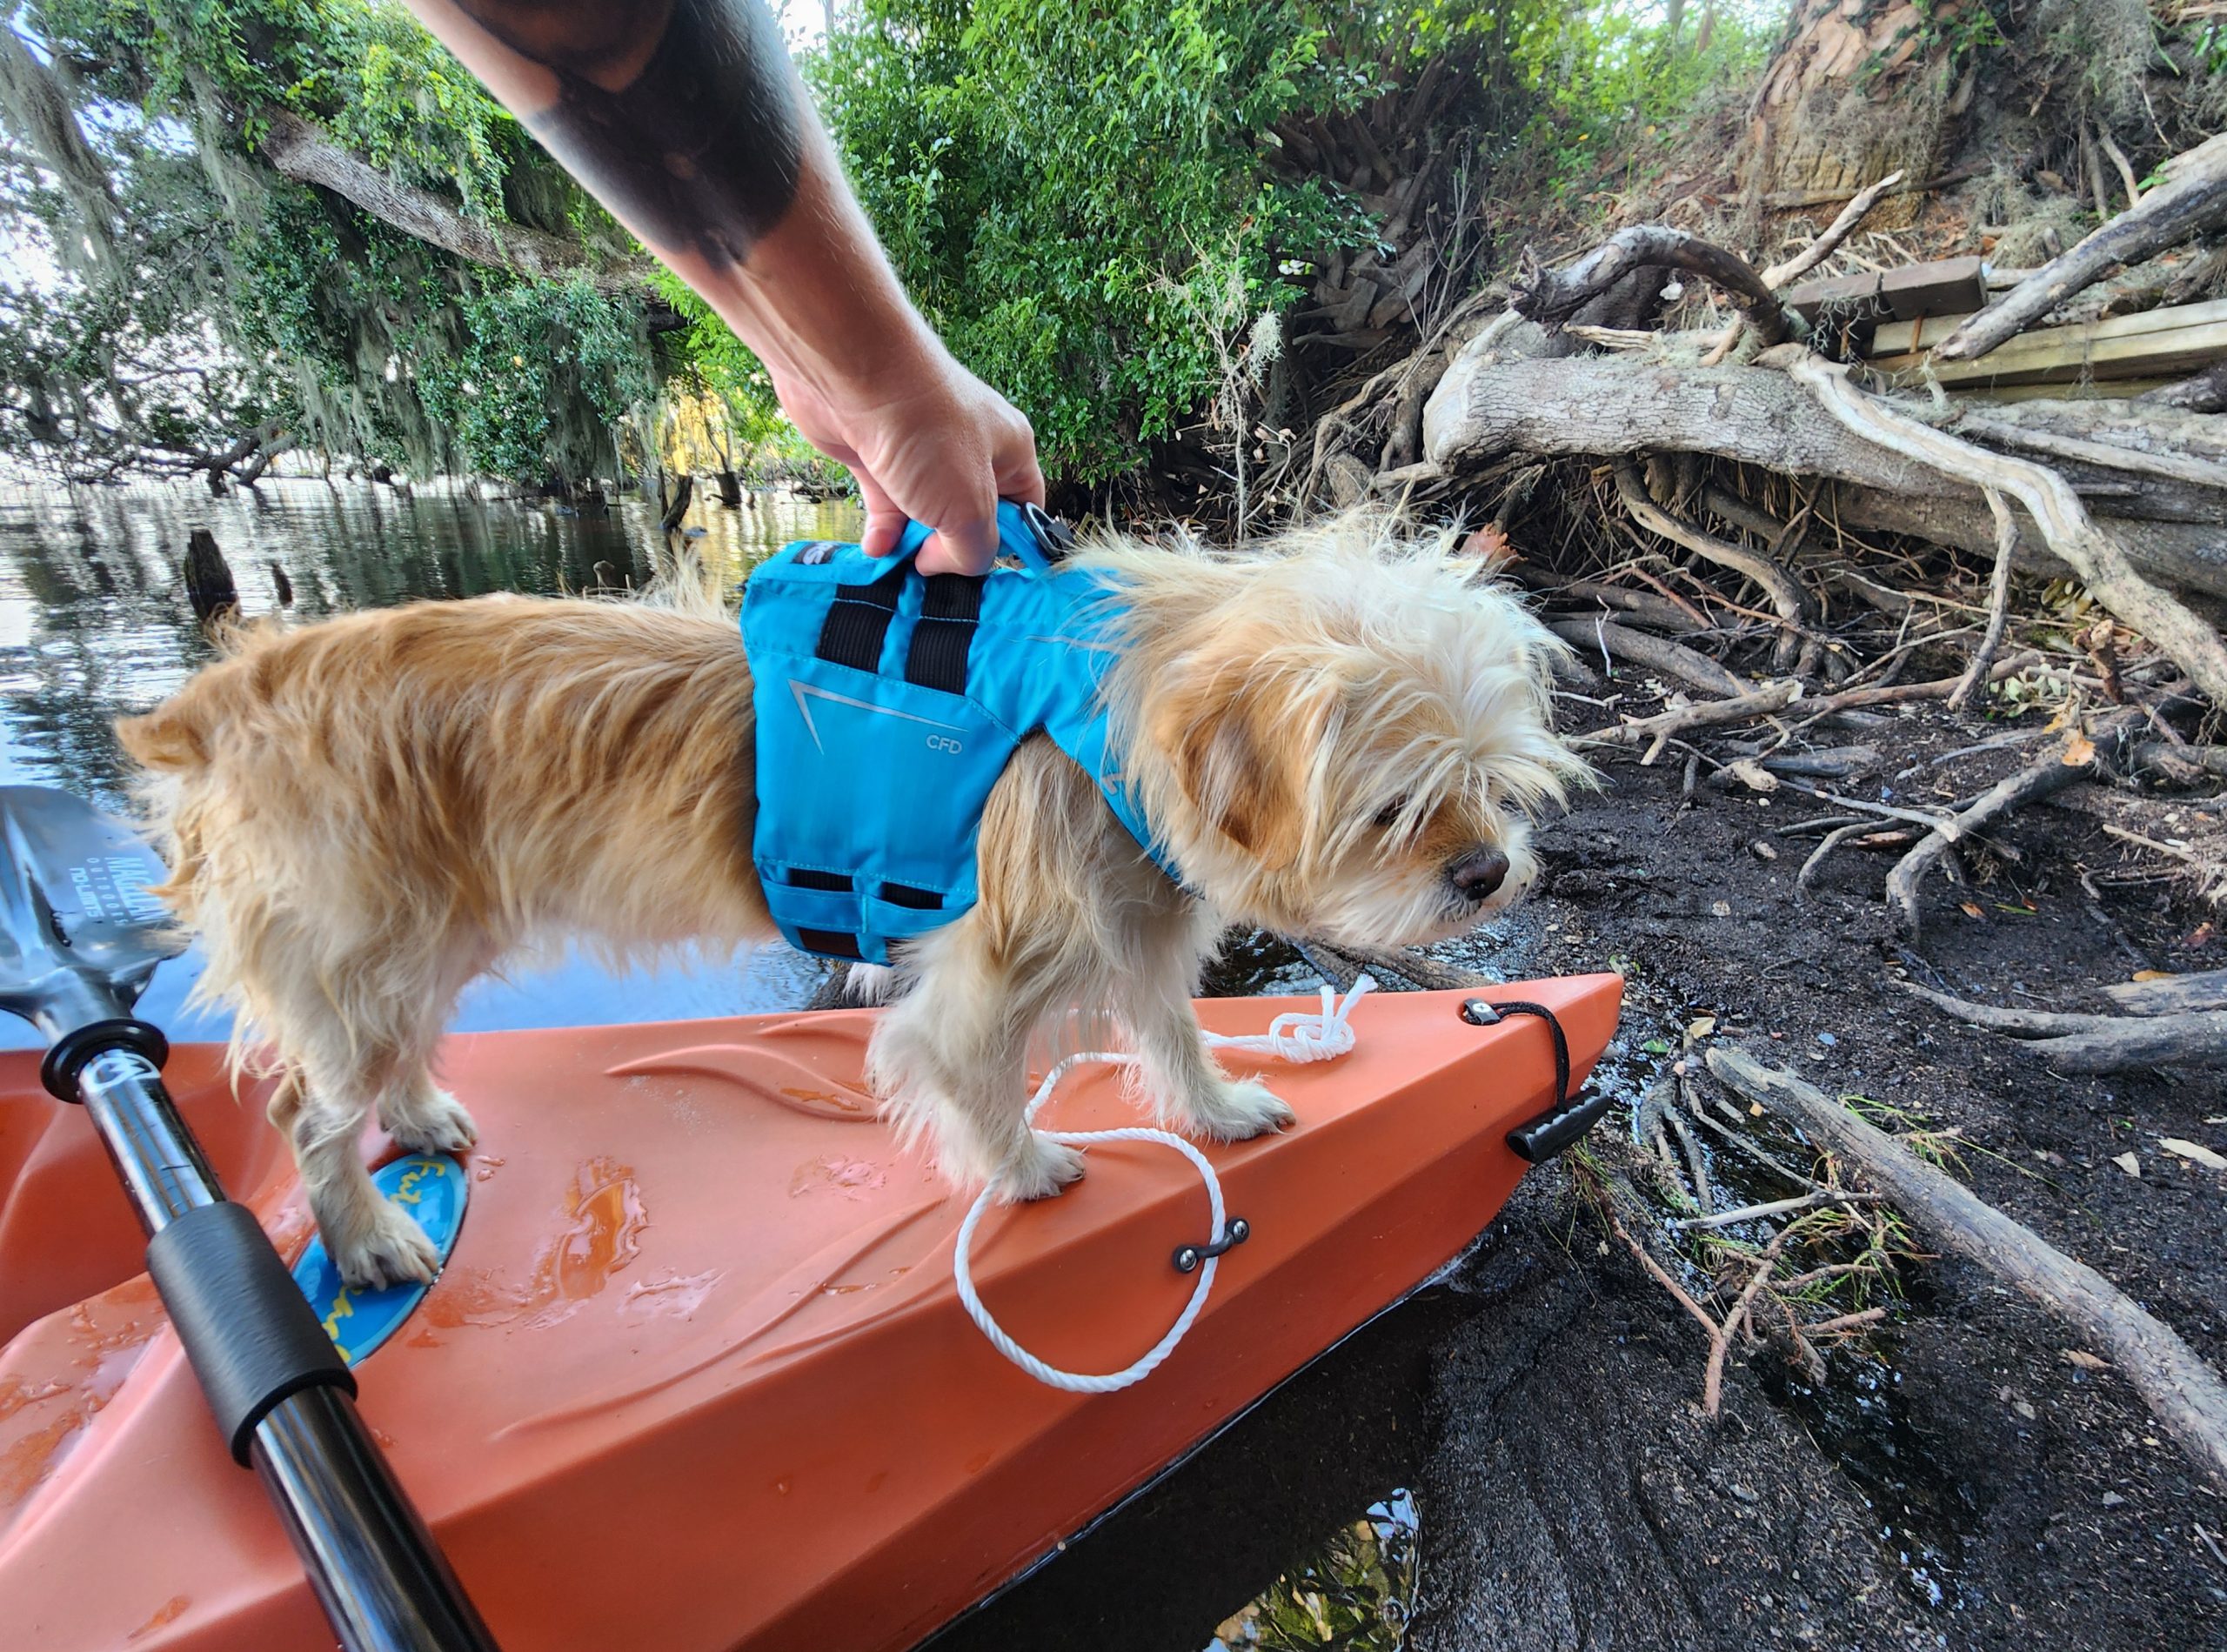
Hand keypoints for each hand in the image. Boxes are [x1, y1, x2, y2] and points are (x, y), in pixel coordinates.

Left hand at [771, 340, 1044, 575]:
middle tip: (935, 575)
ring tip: (903, 568)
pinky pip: (886, 503)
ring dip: (913, 544)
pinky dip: (882, 530)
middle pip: (970, 516)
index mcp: (1010, 451)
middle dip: (952, 549)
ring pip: (925, 514)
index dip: (1009, 546)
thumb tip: (949, 566)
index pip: (1024, 509)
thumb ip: (974, 551)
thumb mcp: (970, 509)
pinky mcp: (878, 453)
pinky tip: (876, 549)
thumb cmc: (927, 432)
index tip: (984, 578)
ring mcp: (921, 451)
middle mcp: (969, 448)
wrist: (853, 374)